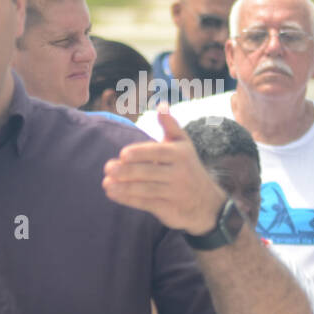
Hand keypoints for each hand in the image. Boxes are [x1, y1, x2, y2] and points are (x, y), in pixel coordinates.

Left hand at [102, 106, 225, 234]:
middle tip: (107, 168)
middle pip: (149, 171)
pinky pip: (145, 203)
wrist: (206, 203)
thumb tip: (161, 105)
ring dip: (123, 187)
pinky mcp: (168, 208)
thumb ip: (170, 126)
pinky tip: (112, 193)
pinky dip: (127, 199)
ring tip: (106, 183)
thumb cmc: (187, 167)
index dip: (140, 153)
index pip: (158, 152)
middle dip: (126, 171)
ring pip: (145, 189)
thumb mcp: (183, 145)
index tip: (122, 154)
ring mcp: (174, 192)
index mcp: (180, 154)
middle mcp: (179, 173)